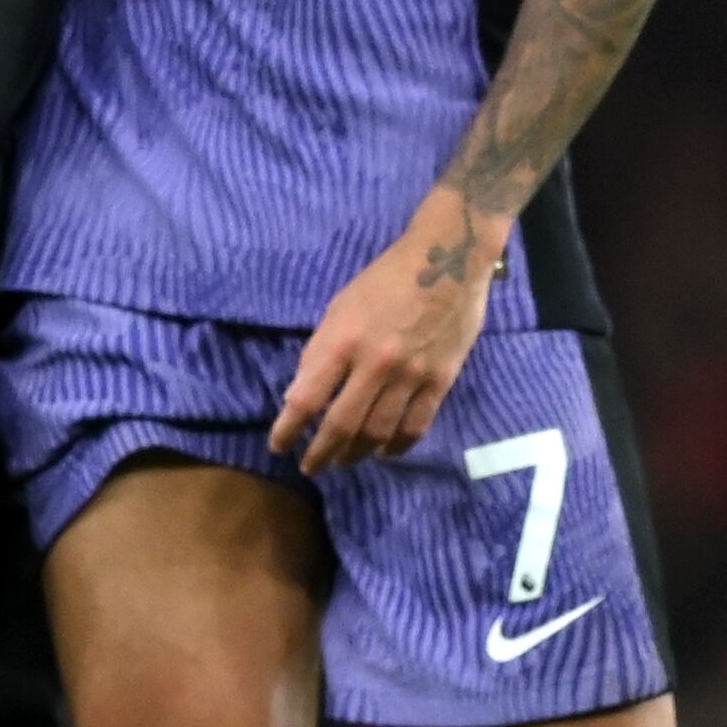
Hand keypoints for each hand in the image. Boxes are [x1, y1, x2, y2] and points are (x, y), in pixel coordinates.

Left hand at [270, 192, 502, 472]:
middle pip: (341, 426)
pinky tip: (383, 451)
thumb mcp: (341, 307)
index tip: (278, 445)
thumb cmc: (385, 279)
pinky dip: (395, 447)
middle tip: (311, 466)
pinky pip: (414, 427)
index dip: (288, 429)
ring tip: (344, 461)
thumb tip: (302, 397)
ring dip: (355, 455)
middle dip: (321, 453)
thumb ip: (322, 351)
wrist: (448, 259)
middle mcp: (374, 364)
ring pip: (377, 434)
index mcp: (342, 340)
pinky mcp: (440, 381)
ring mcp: (410, 375)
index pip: (306, 399)